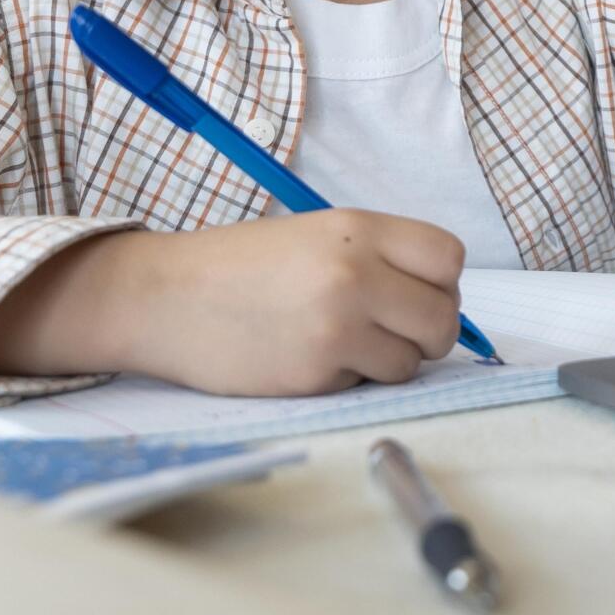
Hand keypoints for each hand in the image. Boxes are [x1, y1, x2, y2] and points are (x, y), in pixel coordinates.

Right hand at [0, 210, 467, 395]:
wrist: (165, 298)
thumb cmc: (241, 265)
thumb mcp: (318, 235)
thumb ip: (379, 259)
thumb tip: (436, 299)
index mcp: (358, 229)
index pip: (449, 258)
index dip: (440, 282)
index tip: (418, 292)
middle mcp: (355, 274)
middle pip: (442, 318)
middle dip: (426, 331)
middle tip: (392, 330)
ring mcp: (337, 328)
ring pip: (411, 362)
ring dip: (388, 361)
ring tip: (342, 342)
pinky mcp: (316, 375)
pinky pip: (365, 385)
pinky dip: (347, 379)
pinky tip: (308, 357)